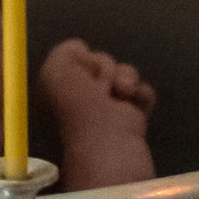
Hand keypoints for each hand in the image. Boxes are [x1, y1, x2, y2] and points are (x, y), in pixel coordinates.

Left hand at [39, 38, 156, 189]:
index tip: (84, 68)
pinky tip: (138, 101)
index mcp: (58, 91)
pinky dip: (142, 94)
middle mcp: (81, 99)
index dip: (83, 60)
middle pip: (100, 63)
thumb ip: (63, 54)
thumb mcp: (57, 75)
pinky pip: (141, 94)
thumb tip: (81, 48)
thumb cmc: (82, 113)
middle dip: (105, 69)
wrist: (115, 149)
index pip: (75, 60)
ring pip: (122, 75)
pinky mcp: (132, 123)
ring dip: (126, 78)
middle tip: (102, 89)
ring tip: (122, 94)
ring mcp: (108, 112)